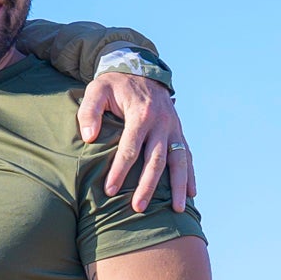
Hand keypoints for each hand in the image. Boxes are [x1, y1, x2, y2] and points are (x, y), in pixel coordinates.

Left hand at [76, 67, 194, 214]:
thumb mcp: (97, 90)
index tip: (110, 190)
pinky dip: (190, 175)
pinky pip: (187, 155)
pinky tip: (191, 194)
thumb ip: (89, 112)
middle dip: (148, 185)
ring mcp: (173, 128)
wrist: (141, 69)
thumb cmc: (114, 84)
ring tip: (176, 209)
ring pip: (179, 160)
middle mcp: (162, 123)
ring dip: (177, 185)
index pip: (130, 148)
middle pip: (156, 160)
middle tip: (138, 208)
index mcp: (141, 114)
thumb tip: (89, 137)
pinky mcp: (178, 132)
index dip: (120, 170)